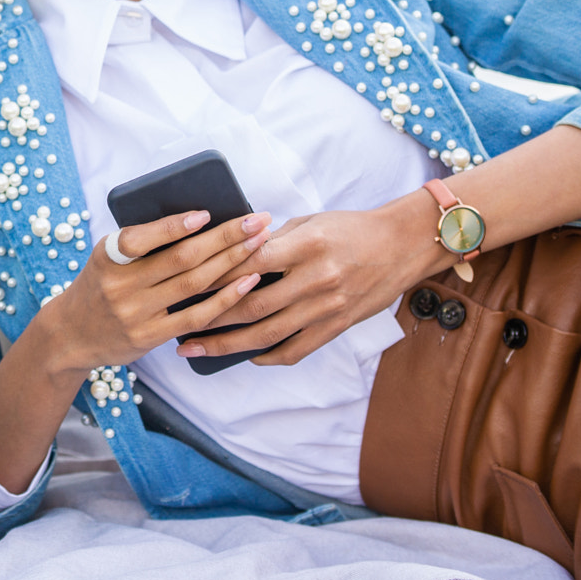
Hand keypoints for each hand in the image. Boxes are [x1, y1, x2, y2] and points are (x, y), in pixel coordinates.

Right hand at [39, 210, 272, 378]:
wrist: (71, 334)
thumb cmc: (98, 286)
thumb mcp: (105, 259)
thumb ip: (140, 243)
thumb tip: (197, 220)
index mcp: (107, 257)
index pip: (140, 238)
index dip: (174, 226)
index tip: (205, 213)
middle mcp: (120, 285)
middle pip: (180, 258)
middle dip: (223, 236)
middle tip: (255, 220)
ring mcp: (136, 313)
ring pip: (193, 284)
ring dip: (232, 261)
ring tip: (259, 242)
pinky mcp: (150, 336)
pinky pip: (196, 316)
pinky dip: (225, 298)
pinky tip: (247, 281)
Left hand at [185, 199, 446, 365]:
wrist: (403, 245)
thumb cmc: (351, 228)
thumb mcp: (309, 222)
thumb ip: (271, 240)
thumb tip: (229, 250)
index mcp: (305, 246)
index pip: (248, 262)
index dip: (213, 275)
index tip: (182, 283)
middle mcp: (316, 279)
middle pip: (252, 305)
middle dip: (209, 318)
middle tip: (177, 326)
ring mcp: (328, 307)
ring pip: (268, 333)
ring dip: (227, 344)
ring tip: (196, 348)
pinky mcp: (338, 326)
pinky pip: (297, 349)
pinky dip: (269, 356)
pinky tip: (246, 356)